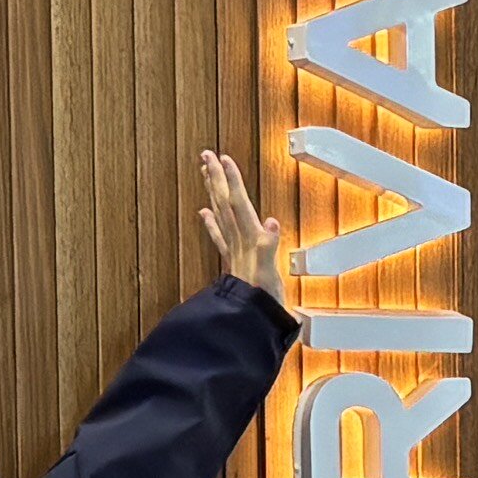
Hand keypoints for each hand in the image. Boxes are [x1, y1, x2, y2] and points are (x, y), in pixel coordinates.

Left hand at [200, 147, 278, 291]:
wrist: (251, 322)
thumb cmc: (263, 300)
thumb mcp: (270, 274)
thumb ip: (270, 248)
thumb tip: (273, 223)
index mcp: (249, 240)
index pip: (238, 204)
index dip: (232, 181)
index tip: (223, 158)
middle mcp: (239, 241)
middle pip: (224, 204)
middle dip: (216, 178)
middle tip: (206, 154)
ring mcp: (234, 250)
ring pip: (220, 214)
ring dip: (213, 193)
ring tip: (204, 173)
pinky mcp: (233, 262)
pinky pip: (220, 238)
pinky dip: (212, 224)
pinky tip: (204, 212)